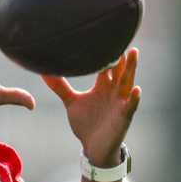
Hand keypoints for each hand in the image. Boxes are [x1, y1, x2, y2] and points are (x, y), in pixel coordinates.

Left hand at [43, 48, 141, 166]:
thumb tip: (44, 71)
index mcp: (102, 85)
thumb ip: (60, 86)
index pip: (106, 64)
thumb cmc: (86, 123)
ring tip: (133, 54)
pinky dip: (134, 99)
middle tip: (122, 37)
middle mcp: (114, 91)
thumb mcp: (71, 102)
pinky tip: (137, 90)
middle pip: (119, 69)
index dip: (105, 52)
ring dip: (131, 69)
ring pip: (127, 83)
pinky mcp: (124, 117)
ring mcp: (120, 103)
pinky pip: (131, 106)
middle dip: (121, 55)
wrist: (92, 147)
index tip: (103, 33)